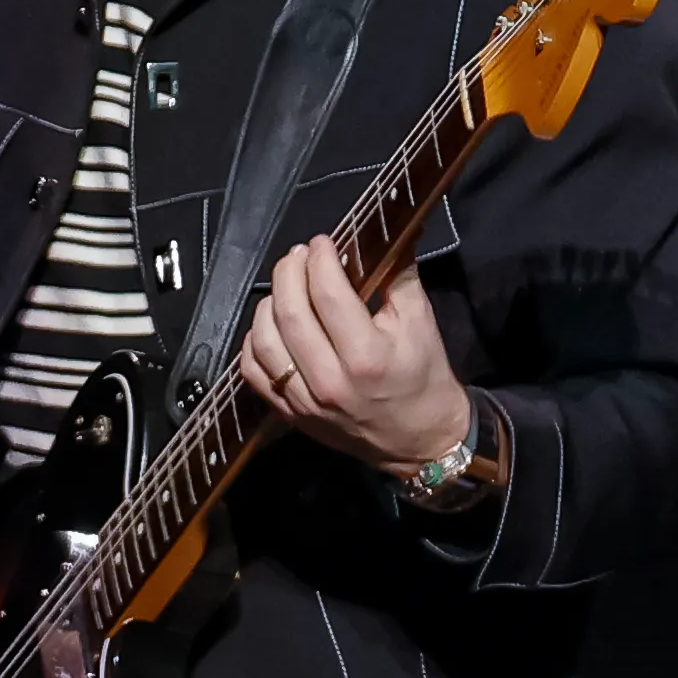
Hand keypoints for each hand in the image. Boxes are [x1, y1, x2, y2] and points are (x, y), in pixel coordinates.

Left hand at [238, 234, 471, 477]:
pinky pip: (254, 371)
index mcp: (367, 357)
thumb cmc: (423, 378)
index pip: (328, 294)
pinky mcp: (291, 413)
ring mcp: (306, 401)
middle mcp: (331, 381)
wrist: (421, 441)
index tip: (322, 244)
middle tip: (299, 256)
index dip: (320, 259)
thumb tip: (379, 236)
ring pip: (264, 339)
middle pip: (290, 311)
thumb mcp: (422, 323)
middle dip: (290, 272)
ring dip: (269, 302)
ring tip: (285, 288)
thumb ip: (398, 276)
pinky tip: (271, 325)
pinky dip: (255, 341)